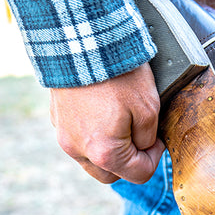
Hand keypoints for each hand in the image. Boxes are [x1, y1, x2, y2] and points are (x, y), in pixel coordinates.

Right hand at [49, 63, 165, 184]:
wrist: (82, 40)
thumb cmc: (120, 75)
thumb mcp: (148, 108)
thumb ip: (148, 138)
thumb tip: (143, 147)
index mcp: (105, 153)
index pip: (139, 174)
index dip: (154, 158)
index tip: (158, 139)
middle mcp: (78, 150)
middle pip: (111, 174)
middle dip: (129, 162)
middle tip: (140, 138)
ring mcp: (64, 136)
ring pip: (91, 160)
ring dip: (108, 151)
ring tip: (121, 125)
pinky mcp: (56, 119)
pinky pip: (77, 139)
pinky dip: (92, 135)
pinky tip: (102, 112)